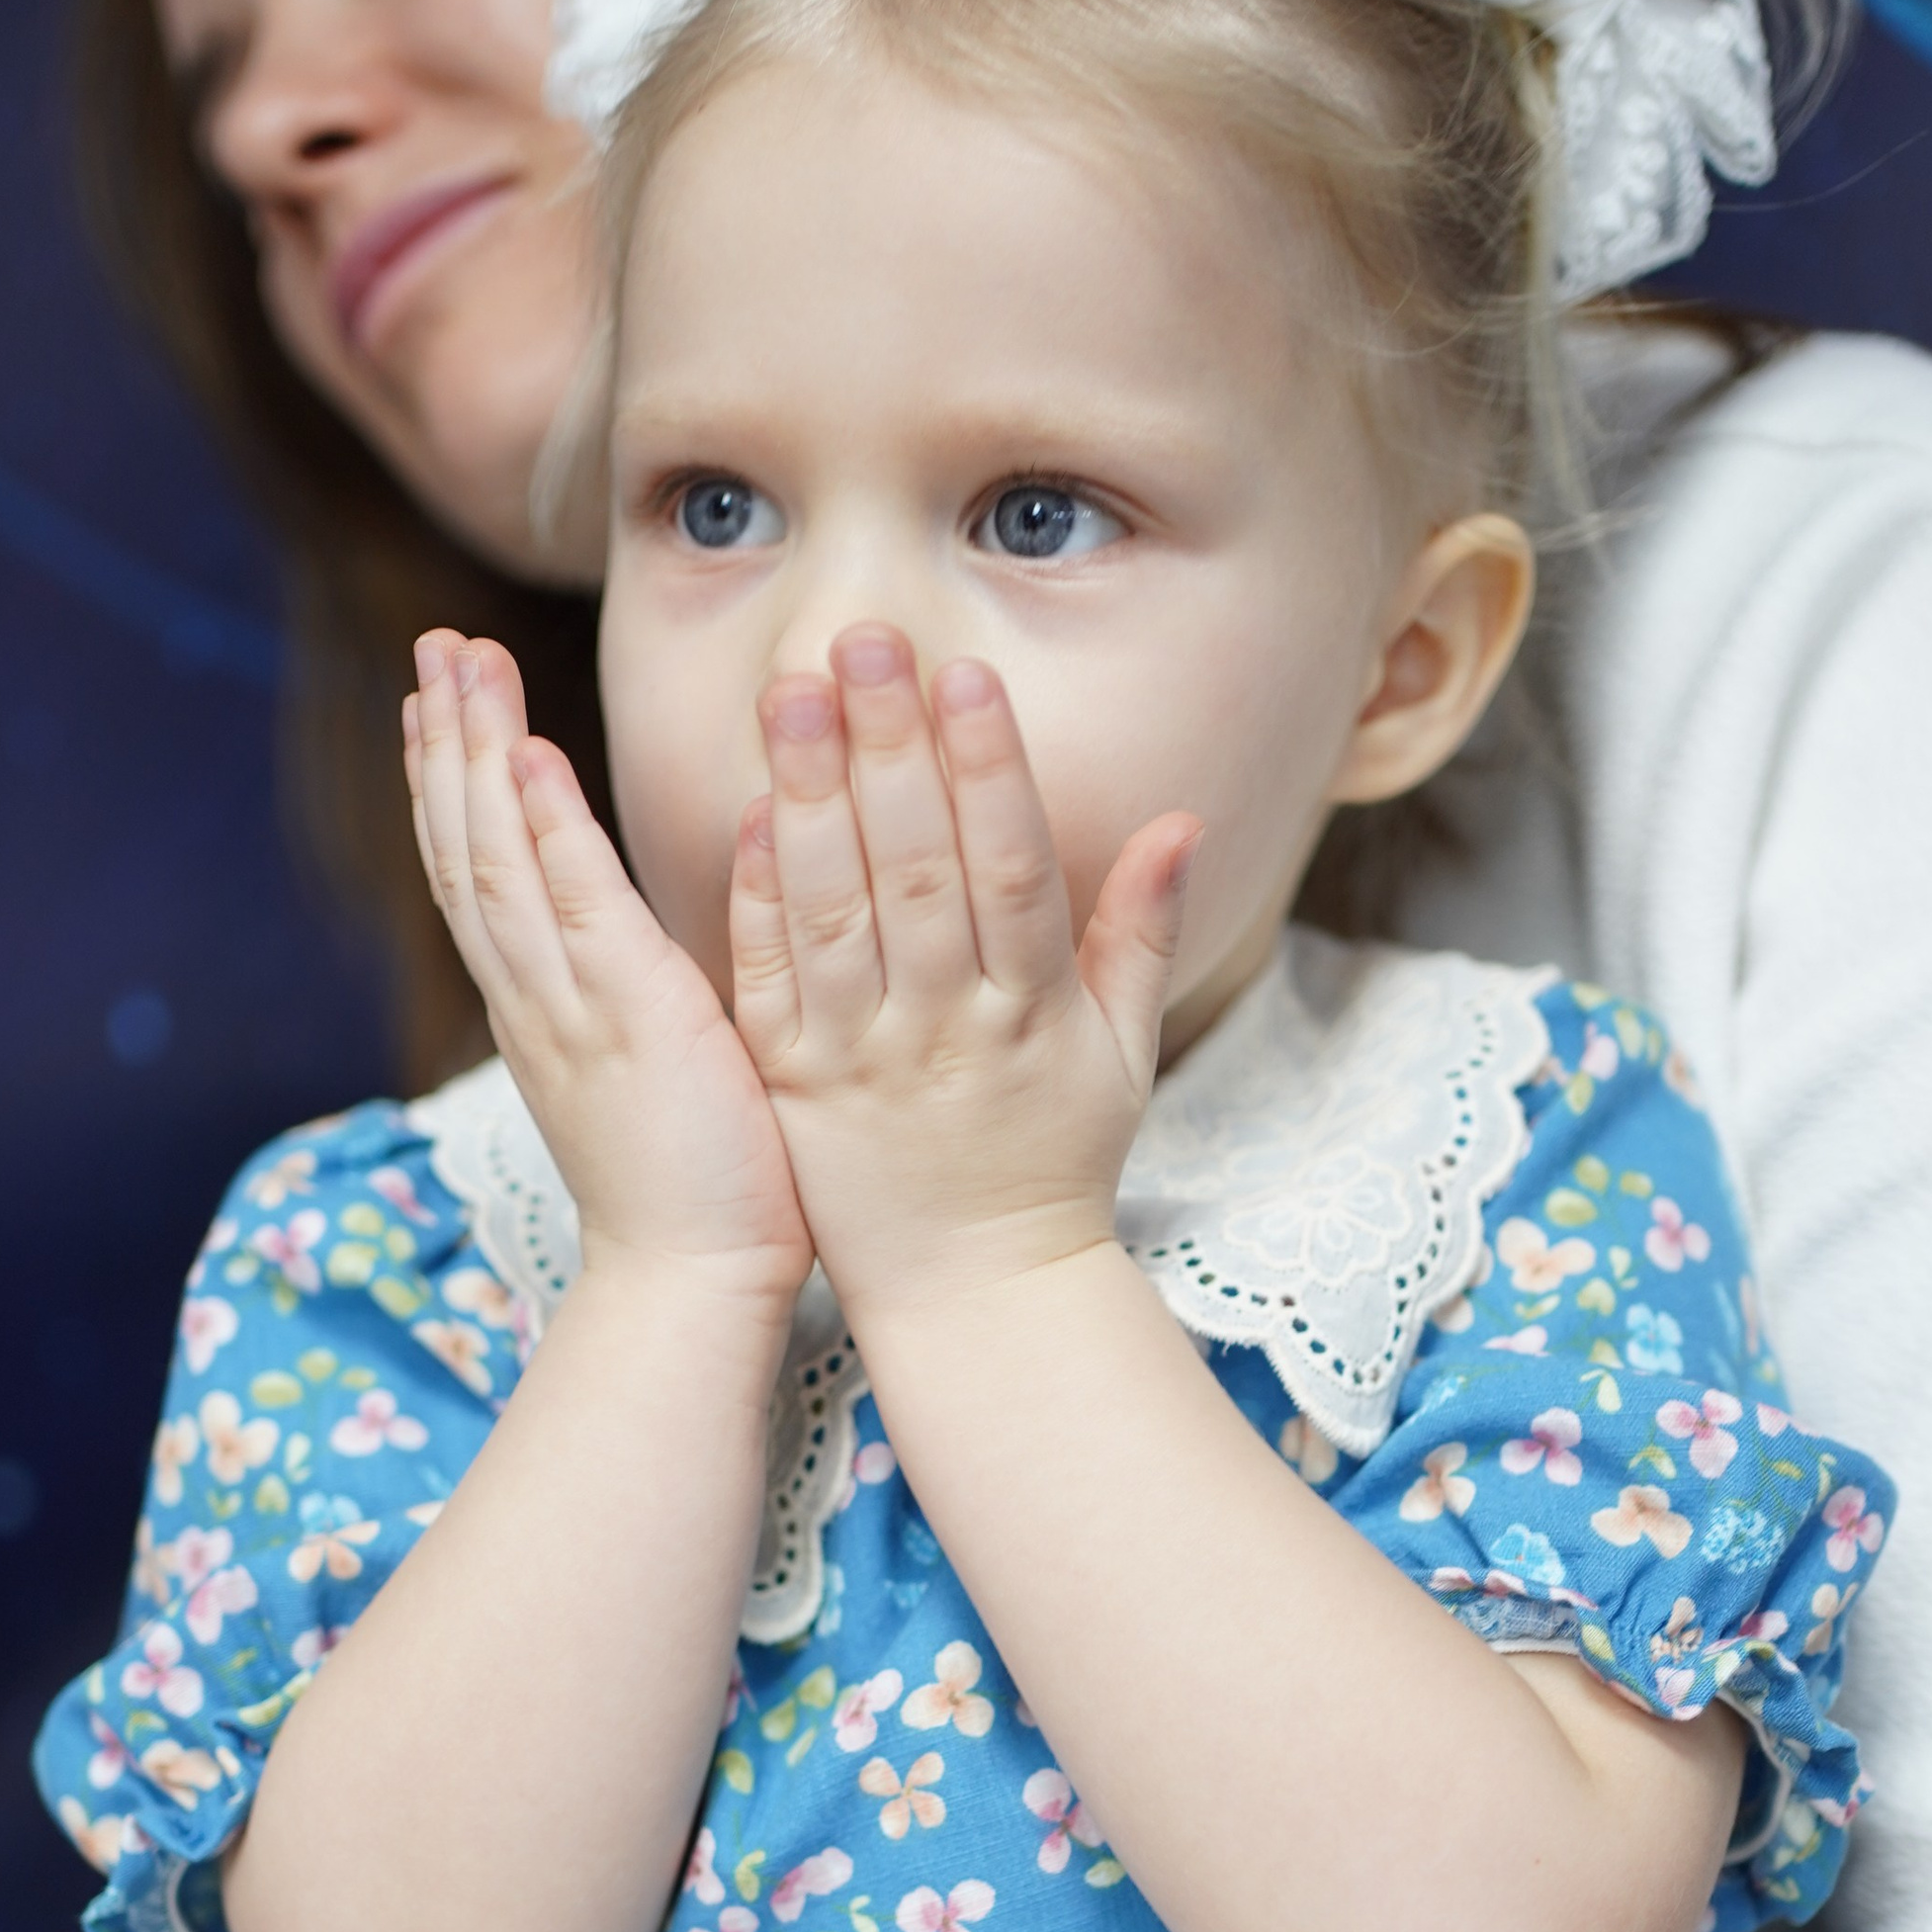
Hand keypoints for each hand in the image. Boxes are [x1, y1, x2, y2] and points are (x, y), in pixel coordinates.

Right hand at [407, 635, 810, 1311]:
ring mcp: (569, 1008)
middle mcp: (535, 1001)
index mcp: (543, 1011)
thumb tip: (655, 944)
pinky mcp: (627, 1017)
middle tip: (432, 646)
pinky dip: (543, 828)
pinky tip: (527, 755)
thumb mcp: (659, 1069)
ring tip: (456, 664)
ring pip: (496, 859)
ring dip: (476, 756)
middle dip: (447, 743)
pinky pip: (572, 904)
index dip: (459, 787)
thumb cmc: (700, 1191)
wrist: (692, 1285)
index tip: (445, 705)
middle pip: (466, 849)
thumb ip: (644, 998)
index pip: (483, 877)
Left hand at [731, 627, 1196, 1326]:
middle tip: (862, 637)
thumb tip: (1185, 819)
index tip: (965, 676)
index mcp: (1033, 1015)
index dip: (989, 771)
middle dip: (888, 751)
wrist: (975, 1294)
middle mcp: (946, 1031)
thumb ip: (1143, 933)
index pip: (1011, 871)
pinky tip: (746, 814)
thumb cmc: (1055, 1161)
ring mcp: (863, 1060)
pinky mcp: (794, 1088)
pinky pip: (770, 986)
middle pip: (915, 873)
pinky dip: (757, 903)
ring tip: (792, 690)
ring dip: (810, 797)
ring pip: (833, 915)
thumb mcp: (1123, 1056)